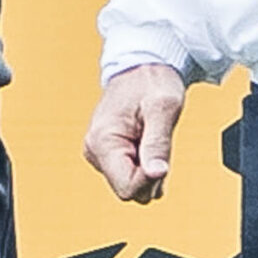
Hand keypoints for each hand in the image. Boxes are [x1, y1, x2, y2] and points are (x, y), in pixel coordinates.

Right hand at [83, 63, 187, 202]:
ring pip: (132, 185)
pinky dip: (145, 164)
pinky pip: (132, 175)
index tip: (162, 159)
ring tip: (150, 137)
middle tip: (156, 141)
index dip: (150, 178)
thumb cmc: (150, 80)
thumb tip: (156, 173)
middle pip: (129, 190)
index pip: (126, 187)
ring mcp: (100, 153)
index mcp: (102, 140)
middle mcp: (94, 149)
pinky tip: (146, 142)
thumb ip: (158, 143)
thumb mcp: (163, 108)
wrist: (141, 66)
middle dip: (151, 174)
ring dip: (149, 168)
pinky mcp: (108, 154)